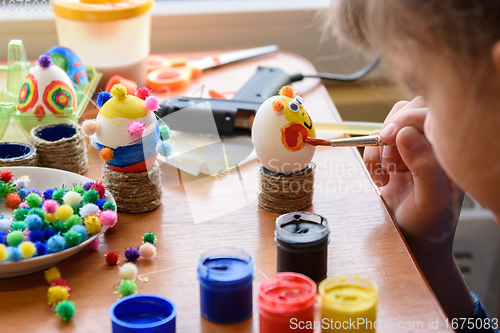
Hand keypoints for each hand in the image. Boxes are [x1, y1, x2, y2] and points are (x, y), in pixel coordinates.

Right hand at [364, 97, 463, 257]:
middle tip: (388, 159)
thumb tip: (405, 133)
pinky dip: (371, 159)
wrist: (412, 242)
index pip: (429, 114)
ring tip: (385, 175)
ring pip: (388, 126)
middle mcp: (431, 145)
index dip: (407, 119)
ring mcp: (412, 150)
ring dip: (378, 148)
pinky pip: (375, 144)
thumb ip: (423, 166)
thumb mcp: (432, 200)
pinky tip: (380, 179)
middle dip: (391, 131)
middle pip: (408, 111)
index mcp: (449, 151)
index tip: (389, 137)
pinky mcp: (394, 158)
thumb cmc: (430, 226)